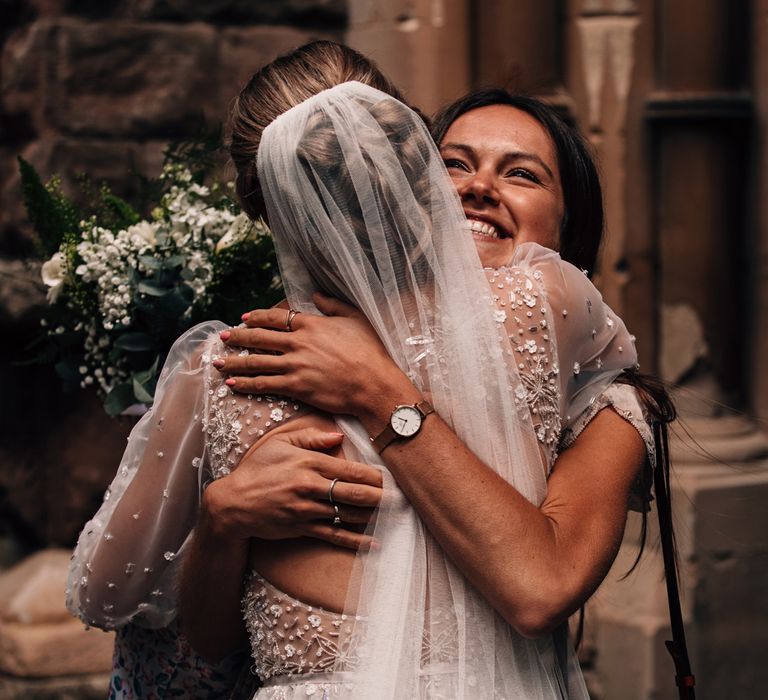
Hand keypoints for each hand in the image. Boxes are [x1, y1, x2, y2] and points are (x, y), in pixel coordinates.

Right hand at [201, 426, 381, 550]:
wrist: (232, 503)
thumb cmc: (257, 468)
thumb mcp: (280, 444)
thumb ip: (311, 438)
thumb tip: (339, 436)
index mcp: (308, 463)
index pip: (350, 469)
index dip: (374, 475)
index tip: (392, 476)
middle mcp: (310, 487)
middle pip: (355, 493)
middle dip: (382, 496)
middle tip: (402, 497)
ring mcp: (307, 510)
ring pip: (348, 514)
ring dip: (373, 515)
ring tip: (394, 514)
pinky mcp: (302, 528)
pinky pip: (334, 536)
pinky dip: (355, 541)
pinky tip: (373, 542)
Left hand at [214, 293, 412, 416]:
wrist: (374, 383)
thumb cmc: (370, 351)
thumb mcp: (356, 319)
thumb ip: (333, 305)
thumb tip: (316, 294)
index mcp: (311, 324)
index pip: (276, 317)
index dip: (257, 317)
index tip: (245, 318)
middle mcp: (298, 343)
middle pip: (260, 338)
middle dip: (239, 337)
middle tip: (224, 337)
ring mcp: (295, 365)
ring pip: (256, 362)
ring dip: (235, 361)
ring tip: (218, 362)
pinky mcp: (296, 387)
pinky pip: (264, 383)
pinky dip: (246, 383)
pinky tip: (232, 383)